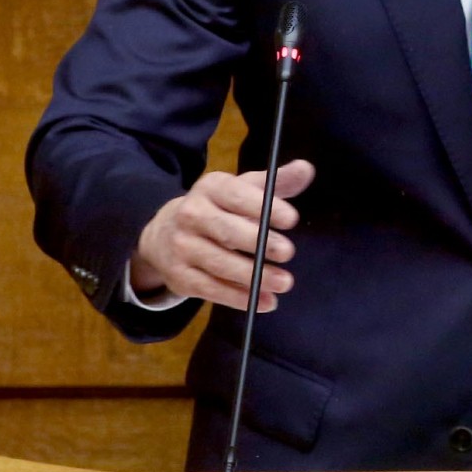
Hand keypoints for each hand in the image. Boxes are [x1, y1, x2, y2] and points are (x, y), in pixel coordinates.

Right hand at [129, 161, 313, 312]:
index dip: (263, 207)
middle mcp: (191, 214)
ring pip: (220, 264)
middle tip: (288, 252)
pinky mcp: (180, 277)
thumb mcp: (242, 190)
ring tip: (285, 282)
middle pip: (227, 231)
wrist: (164, 235)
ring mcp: (182, 247)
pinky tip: (267, 302)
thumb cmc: (218, 209)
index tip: (291, 219)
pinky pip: (213, 290)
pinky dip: (240, 299)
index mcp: (210, 188)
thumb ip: (275, 182)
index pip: (236, 195)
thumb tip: (306, 169)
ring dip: (254, 276)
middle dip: (259, 243)